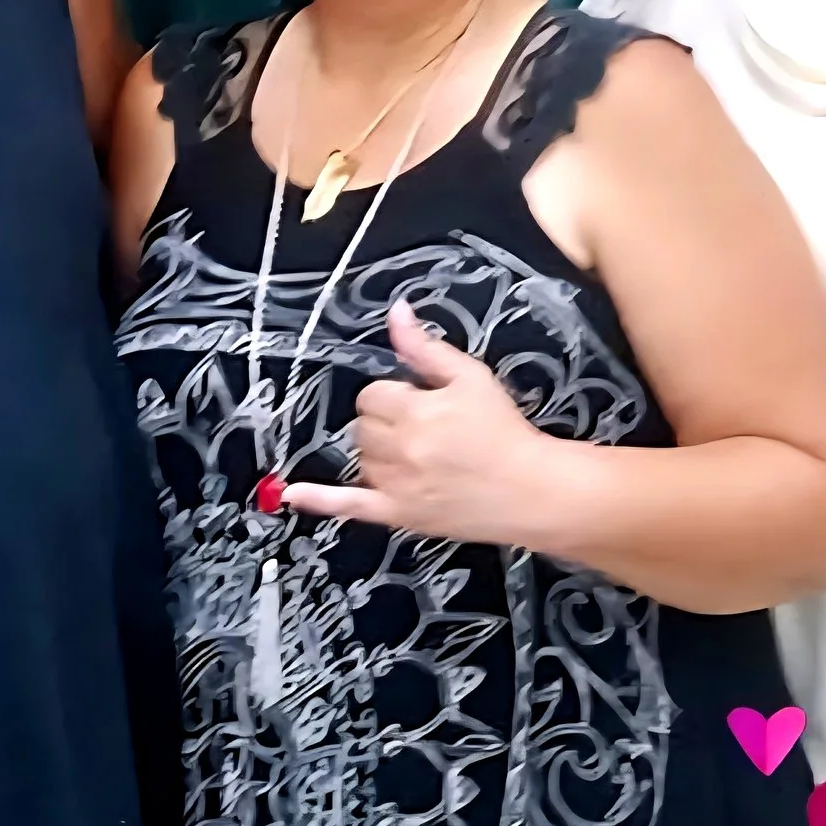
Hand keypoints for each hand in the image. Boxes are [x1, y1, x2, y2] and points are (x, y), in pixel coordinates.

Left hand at [282, 299, 566, 544]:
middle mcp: (399, 450)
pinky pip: (350, 507)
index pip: (372, 394)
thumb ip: (425, 347)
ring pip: (359, 458)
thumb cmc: (504, 430)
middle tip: (426, 429)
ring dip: (377, 452)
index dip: (395, 395)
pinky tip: (292, 493)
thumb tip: (396, 310)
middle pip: (361, 425)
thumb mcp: (470, 377)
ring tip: (419, 455)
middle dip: (386, 421)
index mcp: (414, 412)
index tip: (421, 402)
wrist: (533, 490)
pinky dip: (319, 500)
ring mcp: (396, 486)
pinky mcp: (399, 515)